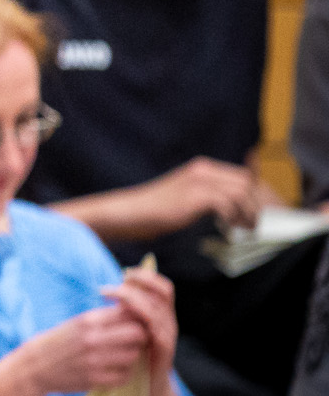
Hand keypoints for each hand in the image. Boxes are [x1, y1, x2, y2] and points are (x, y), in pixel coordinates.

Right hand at [16, 304, 149, 395]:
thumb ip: (104, 318)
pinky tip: (114, 370)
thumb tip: (135, 313)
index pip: (129, 314)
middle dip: (139, 338)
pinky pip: (124, 376)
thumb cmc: (60, 341)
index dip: (136, 320)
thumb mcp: (77, 323)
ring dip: (131, 356)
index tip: (134, 325)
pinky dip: (123, 374)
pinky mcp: (94, 380)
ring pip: (133, 356)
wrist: (35, 366)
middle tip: (133, 342)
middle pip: (137, 334)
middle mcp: (92, 338)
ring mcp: (94, 360)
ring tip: (122, 356)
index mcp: (87, 320)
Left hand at [102, 264, 178, 383]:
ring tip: (112, 295)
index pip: (162, 287)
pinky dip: (143, 320)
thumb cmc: (132, 356)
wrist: (146, 389)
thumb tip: (110, 289)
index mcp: (161, 314)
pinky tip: (125, 313)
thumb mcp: (127, 330)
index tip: (125, 272)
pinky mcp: (164, 351)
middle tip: (116, 282)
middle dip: (141, 282)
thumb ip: (124, 312)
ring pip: (158, 309)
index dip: (146, 276)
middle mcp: (168, 322)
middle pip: (163, 293)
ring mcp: (168, 336)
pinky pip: (158, 331)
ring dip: (134, 298)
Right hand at [130, 158, 266, 233]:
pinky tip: (229, 227)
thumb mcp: (188, 197)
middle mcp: (203, 170)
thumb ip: (210, 195)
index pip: (244, 176)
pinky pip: (227, 203)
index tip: (262, 213)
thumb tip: (235, 207)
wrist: (132, 212)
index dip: (258, 194)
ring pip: (241, 191)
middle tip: (256, 224)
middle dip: (258, 204)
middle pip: (247, 182)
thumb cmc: (157, 210)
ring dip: (248, 212)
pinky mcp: (194, 195)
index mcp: (203, 168)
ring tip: (246, 228)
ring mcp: (198, 181)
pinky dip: (233, 217)